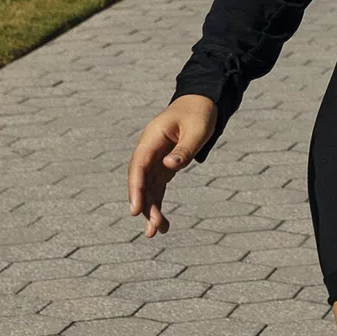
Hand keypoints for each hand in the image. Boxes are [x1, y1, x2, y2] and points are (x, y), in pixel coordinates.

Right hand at [125, 96, 215, 237]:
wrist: (201, 102)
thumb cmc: (199, 113)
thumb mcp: (197, 130)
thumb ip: (184, 149)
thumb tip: (169, 167)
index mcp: (152, 137)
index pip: (139, 165)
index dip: (135, 188)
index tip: (135, 209)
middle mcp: (149, 150)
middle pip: (140, 181)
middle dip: (144, 205)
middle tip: (152, 229)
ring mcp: (154, 159)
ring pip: (147, 188)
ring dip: (151, 210)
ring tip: (156, 233)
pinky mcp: (163, 166)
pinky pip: (157, 188)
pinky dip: (158, 204)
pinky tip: (163, 224)